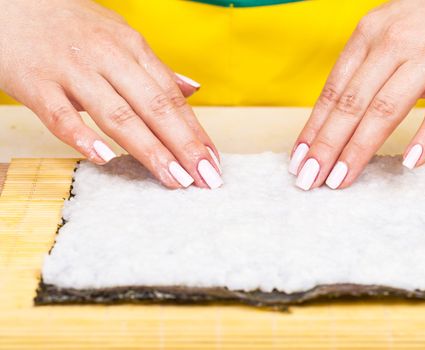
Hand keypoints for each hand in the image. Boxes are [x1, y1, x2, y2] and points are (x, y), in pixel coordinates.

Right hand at [0, 0, 222, 188]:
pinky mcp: (35, 82)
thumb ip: (154, 69)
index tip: (213, 160)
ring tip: (174, 179)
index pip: (171, 96)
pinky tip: (104, 158)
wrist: (9, 0)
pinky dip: (81, 136)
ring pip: (117, 114)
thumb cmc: (69, 24)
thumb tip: (191, 90)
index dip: (195, 130)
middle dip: (184, 146)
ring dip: (149, 150)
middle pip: (154, 107)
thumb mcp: (119, 36)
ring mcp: (72, 70)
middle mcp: (108, 58)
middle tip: (206, 178)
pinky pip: (59, 114)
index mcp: (131, 48)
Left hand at [290, 0, 424, 189]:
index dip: (313, 129)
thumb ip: (366, 69)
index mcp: (368, 36)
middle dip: (326, 146)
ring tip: (340, 179)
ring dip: (359, 149)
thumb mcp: (389, 33)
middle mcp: (393, 44)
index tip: (298, 160)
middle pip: (351, 104)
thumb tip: (338, 117)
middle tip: (309, 179)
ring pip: (386, 109)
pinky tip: (410, 161)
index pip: (332, 91)